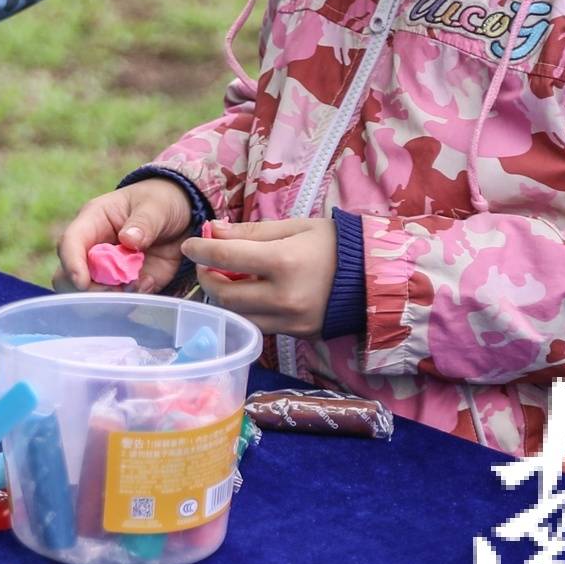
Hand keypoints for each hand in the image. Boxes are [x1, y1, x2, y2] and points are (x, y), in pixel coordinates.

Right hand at [54, 177, 196, 293]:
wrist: (182, 217)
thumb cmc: (160, 202)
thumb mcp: (155, 206)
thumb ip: (143, 222)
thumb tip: (128, 239)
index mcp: (91, 223)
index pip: (70, 243)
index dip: (71, 263)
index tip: (82, 282)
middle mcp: (92, 249)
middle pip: (68, 277)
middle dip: (88, 290)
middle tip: (117, 289)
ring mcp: (107, 271)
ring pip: (89, 295)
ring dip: (112, 298)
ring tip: (140, 283)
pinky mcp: (126, 286)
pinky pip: (120, 302)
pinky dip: (133, 300)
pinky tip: (150, 282)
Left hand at [179, 216, 338, 336]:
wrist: (375, 279)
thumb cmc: (334, 245)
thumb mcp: (294, 227)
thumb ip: (250, 232)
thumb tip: (212, 231)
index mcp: (283, 263)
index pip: (225, 257)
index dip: (200, 250)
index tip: (189, 245)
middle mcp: (284, 297)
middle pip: (225, 295)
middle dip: (208, 279)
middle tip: (207, 265)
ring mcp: (291, 321)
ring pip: (238, 317)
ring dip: (224, 299)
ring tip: (227, 279)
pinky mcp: (298, 335)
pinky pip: (259, 326)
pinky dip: (246, 312)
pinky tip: (250, 294)